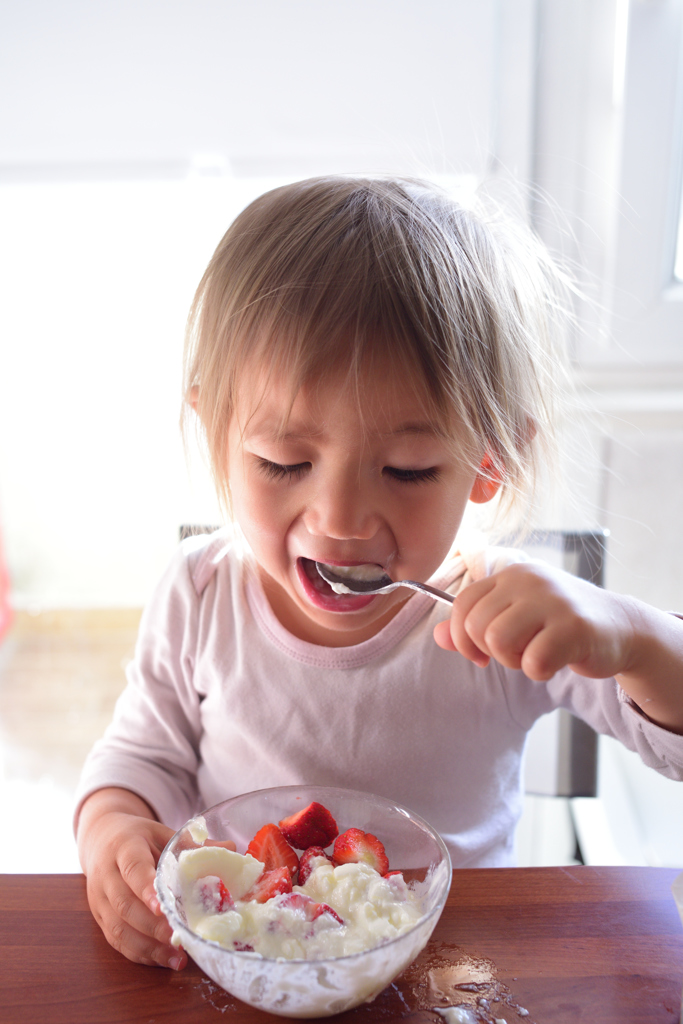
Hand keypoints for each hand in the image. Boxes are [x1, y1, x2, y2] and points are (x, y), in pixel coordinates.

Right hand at [77, 788, 183, 968]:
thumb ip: (191, 845)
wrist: (101, 838)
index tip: (162, 907)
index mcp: (124, 847)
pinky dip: (141, 954)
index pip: (132, 868)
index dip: (146, 888)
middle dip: (151, 926)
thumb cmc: (138, 837)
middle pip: (124, 904)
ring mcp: (98, 899)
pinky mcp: (99, 919)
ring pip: (118, 928)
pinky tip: (164, 960)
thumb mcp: (162, 833)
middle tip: (178, 937)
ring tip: (177, 957)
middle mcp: (106, 874)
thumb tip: (231, 850)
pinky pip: (117, 941)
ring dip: (148, 946)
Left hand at [433, 561, 631, 681]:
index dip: (461, 636)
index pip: (462, 603)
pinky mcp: (574, 627)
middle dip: (491, 651)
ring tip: (534, 654)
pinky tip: (556, 661)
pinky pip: (534, 662)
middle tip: (517, 653)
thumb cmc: (561, 624)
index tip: (480, 654)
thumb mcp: (517, 615)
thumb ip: (475, 625)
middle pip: (477, 625)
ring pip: (499, 641)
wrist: (621, 628)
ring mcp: (553, 601)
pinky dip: (540, 671)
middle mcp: (530, 580)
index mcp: (512, 573)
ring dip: (513, 661)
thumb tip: (438, 636)